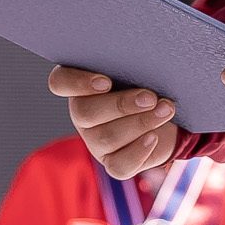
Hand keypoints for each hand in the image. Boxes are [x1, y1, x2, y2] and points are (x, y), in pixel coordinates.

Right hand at [50, 67, 178, 176]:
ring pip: (106, 138)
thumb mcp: (136, 68)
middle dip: (121, 105)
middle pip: (85, 112)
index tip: (106, 82)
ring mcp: (95, 142)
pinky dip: (138, 151)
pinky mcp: (113, 163)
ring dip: (140, 123)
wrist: (163, 113)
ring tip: (165, 110)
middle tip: (150, 97)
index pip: (60, 82)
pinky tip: (154, 137)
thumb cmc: (145, 82)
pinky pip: (119, 165)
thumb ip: (131, 62)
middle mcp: (82, 114)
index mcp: (81, 85)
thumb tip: (147, 58)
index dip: (76, 83)